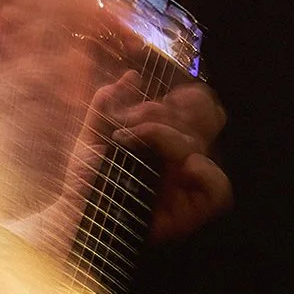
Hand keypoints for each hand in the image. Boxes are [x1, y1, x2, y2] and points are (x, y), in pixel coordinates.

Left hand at [89, 75, 231, 241]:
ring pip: (203, 148)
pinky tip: (186, 167)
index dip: (191, 97)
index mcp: (168, 139)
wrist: (74, 217)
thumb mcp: (91, 138)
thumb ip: (108, 106)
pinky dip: (208, 174)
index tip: (161, 97)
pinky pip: (219, 191)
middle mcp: (182, 159)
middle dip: (169, 112)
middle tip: (134, 120)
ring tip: (137, 139)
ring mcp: (187, 184)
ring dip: (171, 136)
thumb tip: (131, 77)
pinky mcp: (190, 212)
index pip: (200, 109)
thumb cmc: (86, 181)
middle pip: (206, 120)